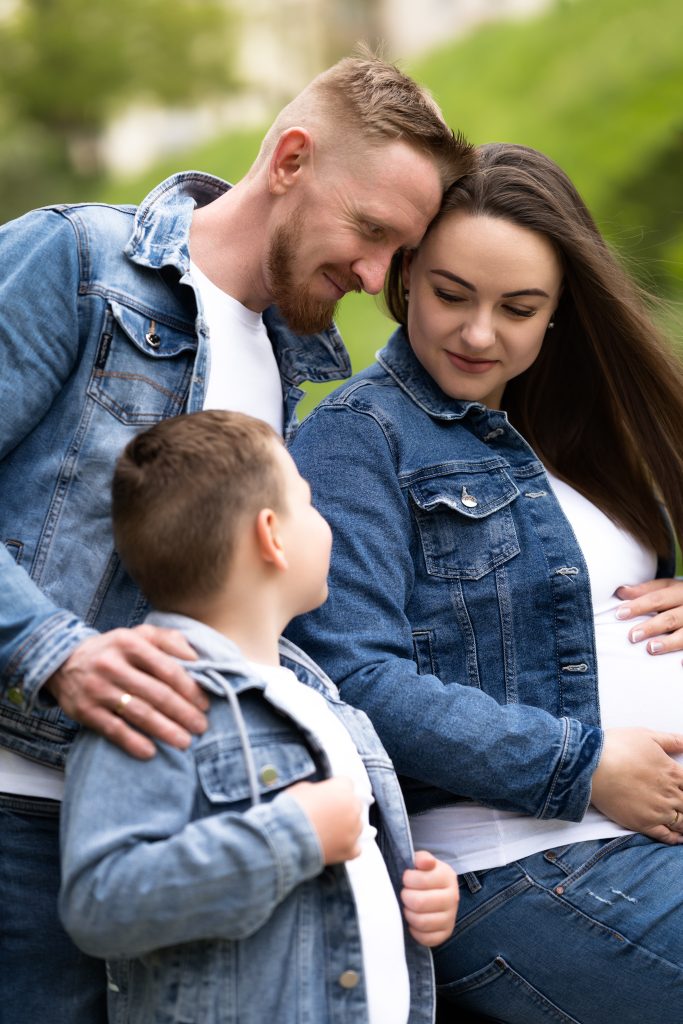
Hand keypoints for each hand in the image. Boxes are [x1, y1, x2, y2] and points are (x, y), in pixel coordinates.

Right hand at [45, 626, 207, 758]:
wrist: (63, 661)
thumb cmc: (114, 650)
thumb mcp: (138, 634)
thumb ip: (168, 640)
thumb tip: (196, 658)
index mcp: (130, 643)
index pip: (167, 669)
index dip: (190, 689)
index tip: (205, 704)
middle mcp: (112, 665)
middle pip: (156, 693)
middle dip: (183, 713)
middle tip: (201, 727)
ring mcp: (97, 689)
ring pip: (138, 713)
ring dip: (165, 730)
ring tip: (185, 742)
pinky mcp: (85, 711)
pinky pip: (113, 730)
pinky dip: (133, 742)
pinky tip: (151, 752)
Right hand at [287, 777, 362, 864]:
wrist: (286, 838)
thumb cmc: (292, 810)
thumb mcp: (302, 788)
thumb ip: (318, 789)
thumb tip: (320, 795)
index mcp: (342, 789)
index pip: (346, 783)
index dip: (335, 789)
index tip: (327, 795)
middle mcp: (353, 808)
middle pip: (354, 803)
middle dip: (343, 807)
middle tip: (326, 814)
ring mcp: (353, 830)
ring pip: (357, 825)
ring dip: (346, 826)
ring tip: (327, 831)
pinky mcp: (350, 849)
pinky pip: (356, 847)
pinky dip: (347, 846)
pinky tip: (335, 845)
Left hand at [400, 850, 458, 946]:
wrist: (436, 891)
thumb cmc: (424, 875)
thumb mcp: (423, 862)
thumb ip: (421, 858)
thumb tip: (422, 862)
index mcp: (447, 876)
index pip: (421, 879)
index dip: (407, 879)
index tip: (406, 878)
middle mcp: (453, 897)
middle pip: (419, 903)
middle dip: (406, 897)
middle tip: (404, 894)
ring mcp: (451, 917)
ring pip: (422, 922)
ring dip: (408, 914)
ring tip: (407, 907)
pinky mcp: (446, 934)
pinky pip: (427, 938)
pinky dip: (415, 931)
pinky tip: (413, 921)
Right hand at [591, 727, 682, 844]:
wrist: (591, 766)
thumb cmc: (616, 747)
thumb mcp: (646, 735)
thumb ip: (671, 740)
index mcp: (672, 772)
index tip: (682, 789)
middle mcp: (670, 793)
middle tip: (681, 804)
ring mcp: (658, 810)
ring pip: (682, 823)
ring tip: (682, 824)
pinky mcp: (643, 823)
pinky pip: (666, 836)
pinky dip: (674, 838)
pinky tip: (677, 837)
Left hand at [615, 578, 682, 655]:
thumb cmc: (681, 597)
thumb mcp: (669, 588)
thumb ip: (647, 590)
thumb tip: (621, 591)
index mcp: (680, 592)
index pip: (657, 598)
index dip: (638, 606)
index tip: (619, 614)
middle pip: (670, 618)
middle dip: (651, 627)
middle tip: (632, 636)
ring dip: (669, 642)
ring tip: (651, 648)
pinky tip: (680, 664)